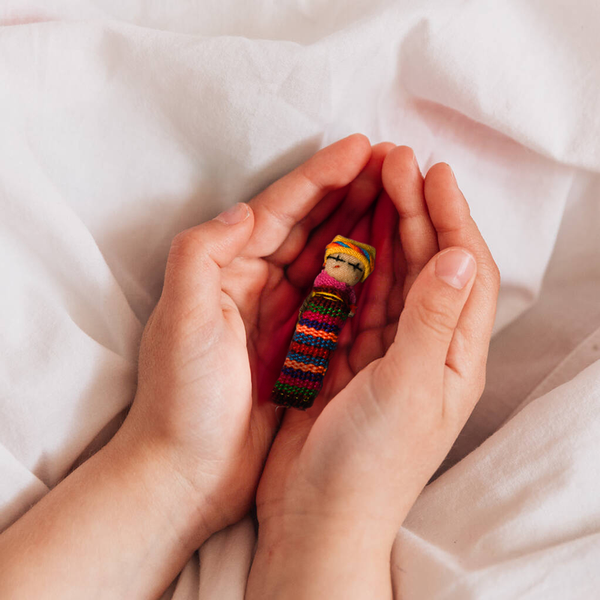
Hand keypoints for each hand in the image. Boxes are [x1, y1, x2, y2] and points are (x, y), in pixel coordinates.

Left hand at [120, 134, 395, 538]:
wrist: (184, 472)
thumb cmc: (180, 400)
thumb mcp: (180, 323)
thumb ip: (200, 255)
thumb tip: (246, 208)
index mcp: (226, 271)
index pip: (279, 210)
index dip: (321, 175)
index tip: (364, 148)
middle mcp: (252, 286)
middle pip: (309, 226)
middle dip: (349, 191)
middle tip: (394, 163)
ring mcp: (278, 316)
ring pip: (327, 258)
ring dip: (361, 227)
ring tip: (400, 198)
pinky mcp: (296, 348)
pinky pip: (336, 300)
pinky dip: (361, 277)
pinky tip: (390, 260)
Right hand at [247, 147, 500, 597]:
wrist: (319, 516)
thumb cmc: (369, 464)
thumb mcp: (408, 388)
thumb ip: (433, 320)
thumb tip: (458, 255)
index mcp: (452, 357)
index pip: (464, 271)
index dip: (451, 218)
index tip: (433, 172)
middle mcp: (425, 350)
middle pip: (428, 266)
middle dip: (417, 211)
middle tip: (397, 163)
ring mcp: (385, 353)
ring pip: (393, 278)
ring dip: (387, 232)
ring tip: (374, 187)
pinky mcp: (349, 359)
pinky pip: (358, 300)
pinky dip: (356, 266)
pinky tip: (347, 239)